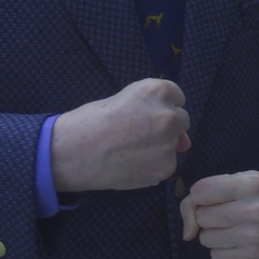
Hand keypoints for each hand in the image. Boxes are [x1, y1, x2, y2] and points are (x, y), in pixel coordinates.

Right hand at [50, 78, 190, 191]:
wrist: (74, 152)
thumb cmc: (92, 121)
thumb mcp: (124, 101)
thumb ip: (154, 111)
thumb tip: (184, 141)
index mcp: (157, 91)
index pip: (177, 97)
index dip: (160, 107)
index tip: (144, 115)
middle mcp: (169, 115)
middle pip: (181, 120)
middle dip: (166, 127)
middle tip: (139, 134)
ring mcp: (169, 143)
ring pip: (175, 145)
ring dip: (160, 148)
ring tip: (131, 151)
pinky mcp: (165, 167)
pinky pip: (166, 165)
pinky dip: (153, 166)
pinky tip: (131, 165)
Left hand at [179, 171, 258, 258]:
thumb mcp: (239, 182)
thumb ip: (204, 194)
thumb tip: (187, 232)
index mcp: (252, 184)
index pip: (200, 191)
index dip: (200, 196)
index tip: (214, 198)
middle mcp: (255, 211)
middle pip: (202, 217)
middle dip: (209, 216)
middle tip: (229, 214)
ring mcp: (255, 237)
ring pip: (206, 238)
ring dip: (215, 234)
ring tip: (235, 228)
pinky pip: (216, 256)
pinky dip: (223, 250)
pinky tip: (240, 242)